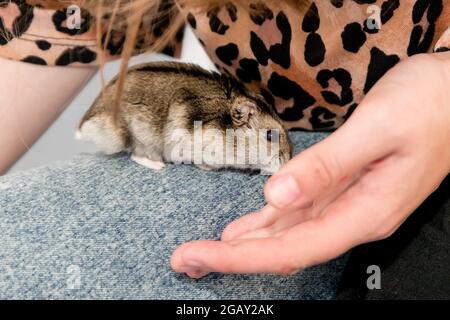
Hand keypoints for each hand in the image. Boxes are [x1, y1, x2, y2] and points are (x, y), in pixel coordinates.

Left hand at [171, 53, 449, 277]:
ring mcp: (349, 203)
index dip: (241, 257)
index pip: (290, 248)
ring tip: (206, 249)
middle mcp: (354, 216)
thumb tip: (278, 195)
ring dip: (246, 242)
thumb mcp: (377, 129)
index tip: (199, 255)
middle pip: (284, 248)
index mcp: (363, 211)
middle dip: (233, 256)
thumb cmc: (430, 106)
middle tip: (187, 258)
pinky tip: (248, 227)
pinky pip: (300, 212)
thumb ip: (328, 166)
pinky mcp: (345, 187)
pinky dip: (269, 222)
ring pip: (289, 233)